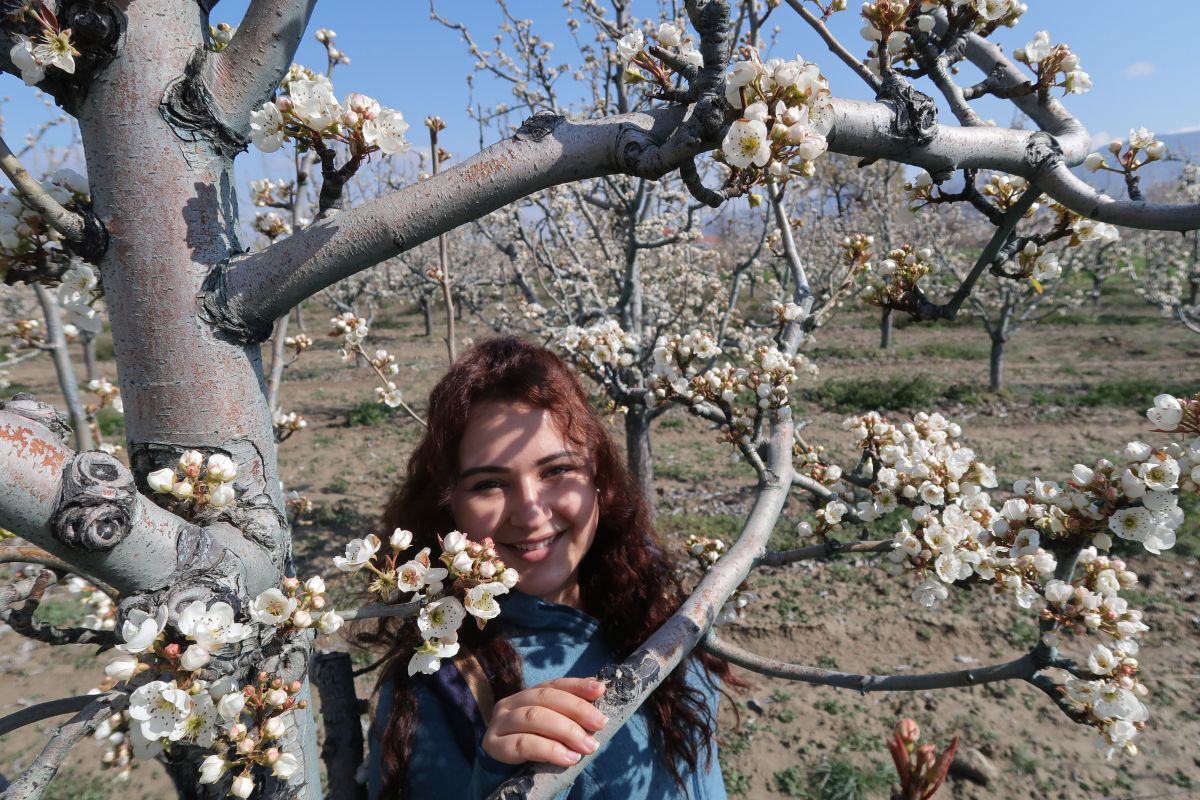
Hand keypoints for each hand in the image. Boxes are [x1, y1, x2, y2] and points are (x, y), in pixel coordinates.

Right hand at [481, 677, 607, 766]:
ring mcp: (499, 723)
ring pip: (534, 717)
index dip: (577, 685)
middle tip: (600, 724)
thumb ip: (569, 714)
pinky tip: (569, 758)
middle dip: (577, 709)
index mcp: (526, 695)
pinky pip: (523, 744)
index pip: (553, 684)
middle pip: (545, 698)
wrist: (500, 776)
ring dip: (566, 730)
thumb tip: (599, 693)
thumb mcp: (551, 729)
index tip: (600, 690)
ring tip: (588, 745)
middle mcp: (509, 703)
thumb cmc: (533, 748)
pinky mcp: (493, 745)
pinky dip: (550, 750)